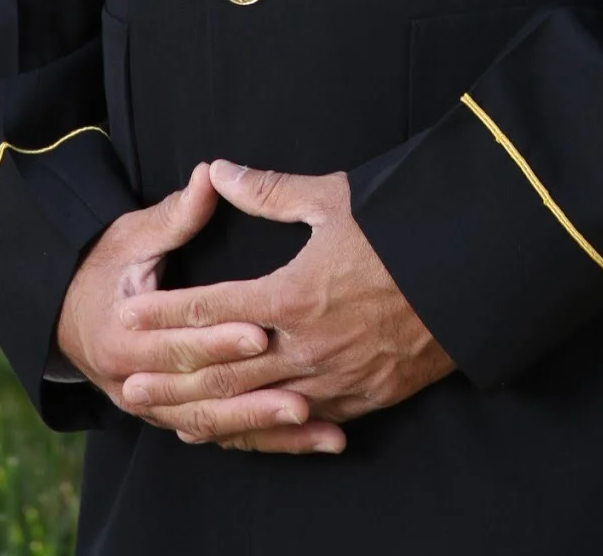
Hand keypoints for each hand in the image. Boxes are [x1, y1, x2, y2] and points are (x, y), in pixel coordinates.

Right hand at [54, 163, 327, 452]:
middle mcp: (133, 383)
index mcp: (122, 337)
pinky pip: (219, 436)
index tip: (262, 330)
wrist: (63, 315)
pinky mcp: (170, 419)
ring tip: (317, 427)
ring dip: (265, 429)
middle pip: (201, 394)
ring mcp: (152, 410)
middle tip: (303, 397)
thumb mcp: (131, 236)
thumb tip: (212, 174)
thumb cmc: (103, 267)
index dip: (220, 338)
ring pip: (214, 426)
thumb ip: (176, 214)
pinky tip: (306, 441)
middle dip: (253, 398)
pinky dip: (262, 441)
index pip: (180, 342)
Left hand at [117, 161, 454, 450]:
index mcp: (293, 293)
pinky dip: (269, 431)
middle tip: (128, 388)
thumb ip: (268, 191)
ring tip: (173, 421)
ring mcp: (338, 378)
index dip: (166, 313)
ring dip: (213, 416)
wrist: (475, 273)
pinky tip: (249, 433)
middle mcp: (308, 345)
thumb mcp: (334, 199)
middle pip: (225, 371)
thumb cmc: (403, 227)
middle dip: (173, 379)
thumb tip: (216, 170)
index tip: (127, 315)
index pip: (211, 307)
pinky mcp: (368, 397)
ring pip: (259, 408)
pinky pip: (306, 422)